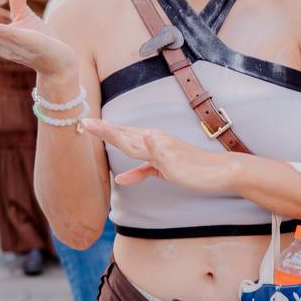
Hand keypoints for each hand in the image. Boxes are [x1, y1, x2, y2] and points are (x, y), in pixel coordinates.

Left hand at [84, 119, 230, 193]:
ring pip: (135, 141)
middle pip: (124, 135)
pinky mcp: (173, 158)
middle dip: (103, 129)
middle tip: (83, 121)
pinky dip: (151, 142)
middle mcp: (155, 140)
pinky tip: (143, 134)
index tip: (87, 123)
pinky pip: (160, 151)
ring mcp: (164, 148)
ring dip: (117, 133)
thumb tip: (120, 179)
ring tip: (99, 126)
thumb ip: (142, 172)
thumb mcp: (162, 171)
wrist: (218, 171)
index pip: (124, 135)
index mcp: (151, 142)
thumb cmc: (191, 169)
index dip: (105, 130)